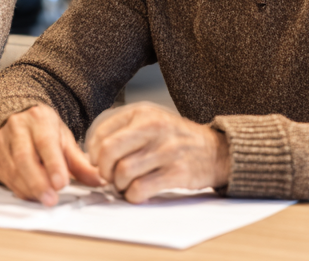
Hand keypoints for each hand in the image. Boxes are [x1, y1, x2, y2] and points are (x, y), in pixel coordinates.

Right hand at [0, 104, 103, 205]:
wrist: (14, 117)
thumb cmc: (41, 129)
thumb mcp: (64, 138)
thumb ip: (80, 162)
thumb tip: (99, 179)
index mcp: (39, 119)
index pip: (45, 141)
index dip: (53, 163)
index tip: (61, 182)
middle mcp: (16, 127)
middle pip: (24, 157)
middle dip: (38, 182)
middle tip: (51, 199)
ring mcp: (1, 142)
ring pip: (13, 169)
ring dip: (29, 188)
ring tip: (44, 199)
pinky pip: (5, 177)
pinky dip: (20, 189)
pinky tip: (32, 194)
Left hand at [84, 102, 228, 203]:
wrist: (216, 151)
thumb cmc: (177, 139)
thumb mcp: (152, 121)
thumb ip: (123, 130)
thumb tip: (92, 150)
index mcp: (143, 113)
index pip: (102, 132)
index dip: (93, 153)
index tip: (97, 162)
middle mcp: (154, 128)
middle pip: (108, 151)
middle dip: (103, 169)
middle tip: (108, 176)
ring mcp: (167, 150)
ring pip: (123, 172)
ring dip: (119, 185)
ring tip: (125, 185)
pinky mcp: (176, 172)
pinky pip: (141, 188)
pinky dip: (133, 195)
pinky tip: (137, 193)